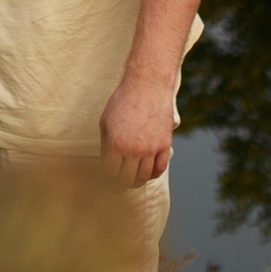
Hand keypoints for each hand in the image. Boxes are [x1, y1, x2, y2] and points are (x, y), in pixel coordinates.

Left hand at [98, 72, 174, 188]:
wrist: (147, 85)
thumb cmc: (123, 101)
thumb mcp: (105, 122)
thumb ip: (105, 146)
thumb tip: (106, 166)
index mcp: (115, 144)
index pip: (109, 175)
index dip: (106, 181)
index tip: (106, 182)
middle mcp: (133, 150)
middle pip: (126, 180)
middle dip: (120, 185)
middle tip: (118, 185)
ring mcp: (150, 149)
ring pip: (143, 177)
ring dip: (137, 181)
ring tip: (132, 179)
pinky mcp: (164, 145)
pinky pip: (159, 168)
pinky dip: (153, 174)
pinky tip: (147, 171)